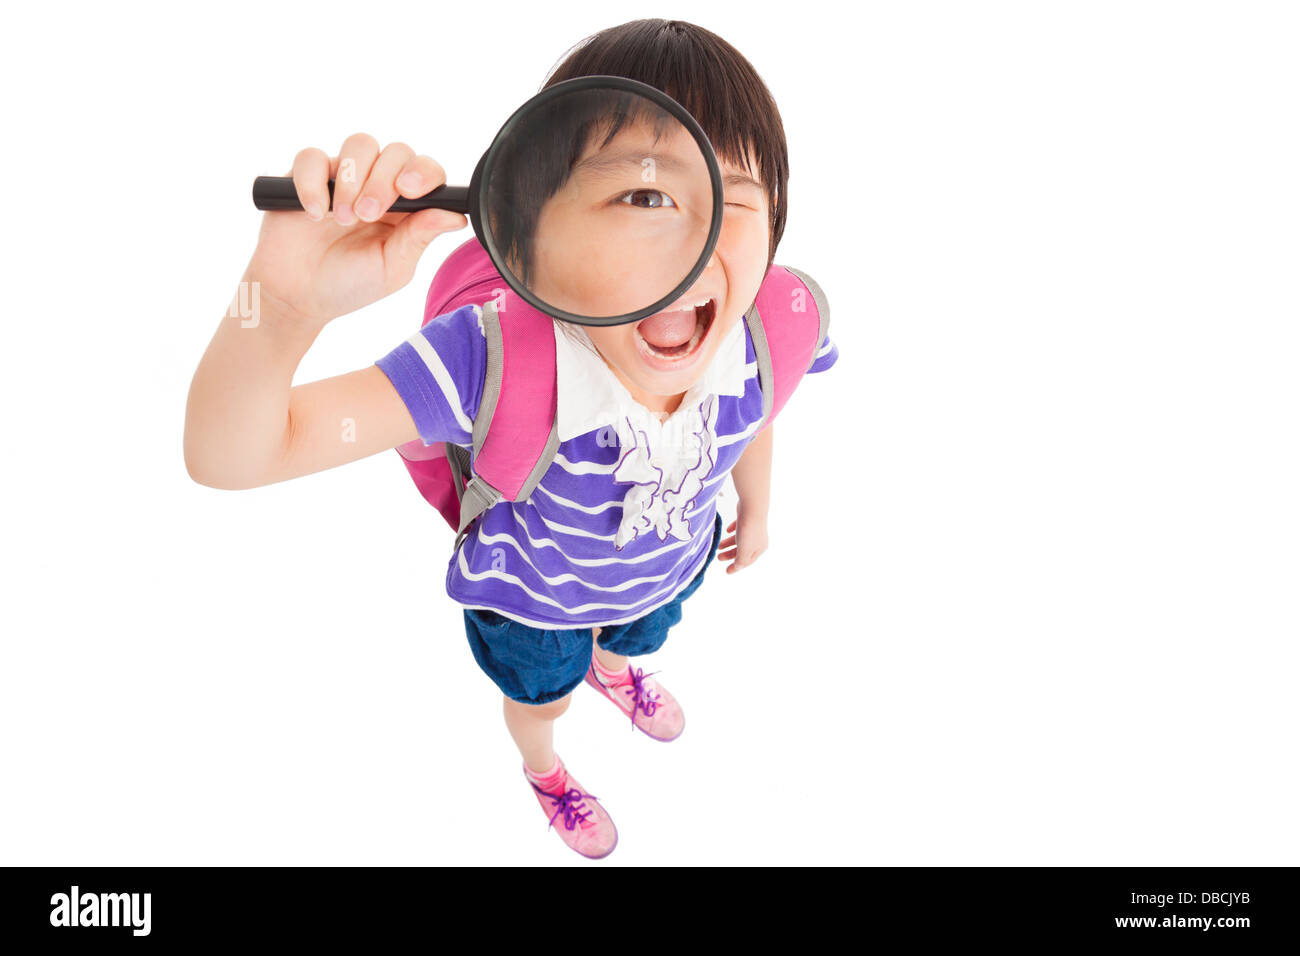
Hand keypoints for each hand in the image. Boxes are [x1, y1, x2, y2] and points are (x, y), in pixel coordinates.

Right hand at [244, 133, 467, 326]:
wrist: (298, 295)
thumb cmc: (349, 283)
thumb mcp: (392, 267)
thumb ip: (420, 237)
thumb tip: (458, 216)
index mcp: (406, 207)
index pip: (426, 171)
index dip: (423, 173)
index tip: (411, 191)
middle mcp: (377, 184)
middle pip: (395, 151)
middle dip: (384, 180)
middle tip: (368, 215)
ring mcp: (343, 176)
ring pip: (360, 144)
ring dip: (353, 180)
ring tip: (343, 219)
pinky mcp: (305, 175)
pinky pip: (313, 157)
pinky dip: (314, 183)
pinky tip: (314, 214)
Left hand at [716, 502, 768, 573]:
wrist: (752, 507)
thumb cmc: (749, 530)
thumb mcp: (744, 550)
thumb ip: (740, 561)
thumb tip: (737, 567)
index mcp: (759, 548)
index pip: (747, 561)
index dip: (736, 567)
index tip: (726, 571)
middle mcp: (758, 539)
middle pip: (742, 550)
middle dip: (730, 555)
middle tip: (718, 557)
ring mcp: (753, 528)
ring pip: (739, 539)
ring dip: (728, 543)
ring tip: (718, 545)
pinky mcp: (747, 518)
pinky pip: (739, 527)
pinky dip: (732, 530)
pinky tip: (726, 531)